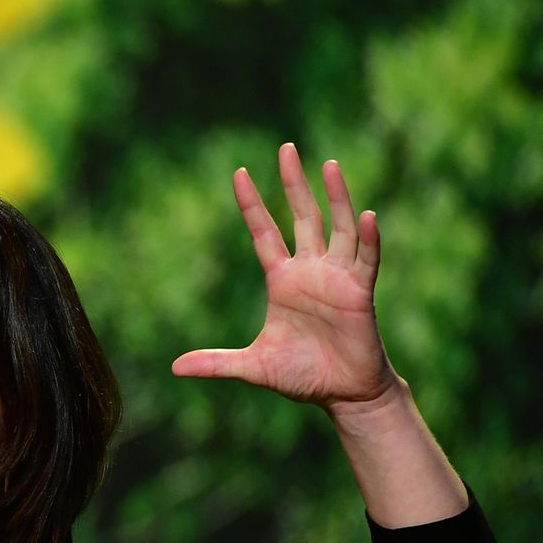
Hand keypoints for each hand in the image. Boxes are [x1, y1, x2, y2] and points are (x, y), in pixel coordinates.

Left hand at [172, 143, 400, 412]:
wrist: (342, 394)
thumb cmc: (302, 375)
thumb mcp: (252, 367)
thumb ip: (216, 364)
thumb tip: (174, 369)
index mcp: (282, 280)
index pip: (263, 232)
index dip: (251, 204)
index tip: (238, 173)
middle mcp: (310, 270)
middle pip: (302, 216)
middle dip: (293, 183)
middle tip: (286, 148)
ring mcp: (338, 277)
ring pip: (338, 227)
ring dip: (336, 196)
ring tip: (328, 165)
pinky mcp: (361, 292)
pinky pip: (366, 258)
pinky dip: (369, 238)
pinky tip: (368, 215)